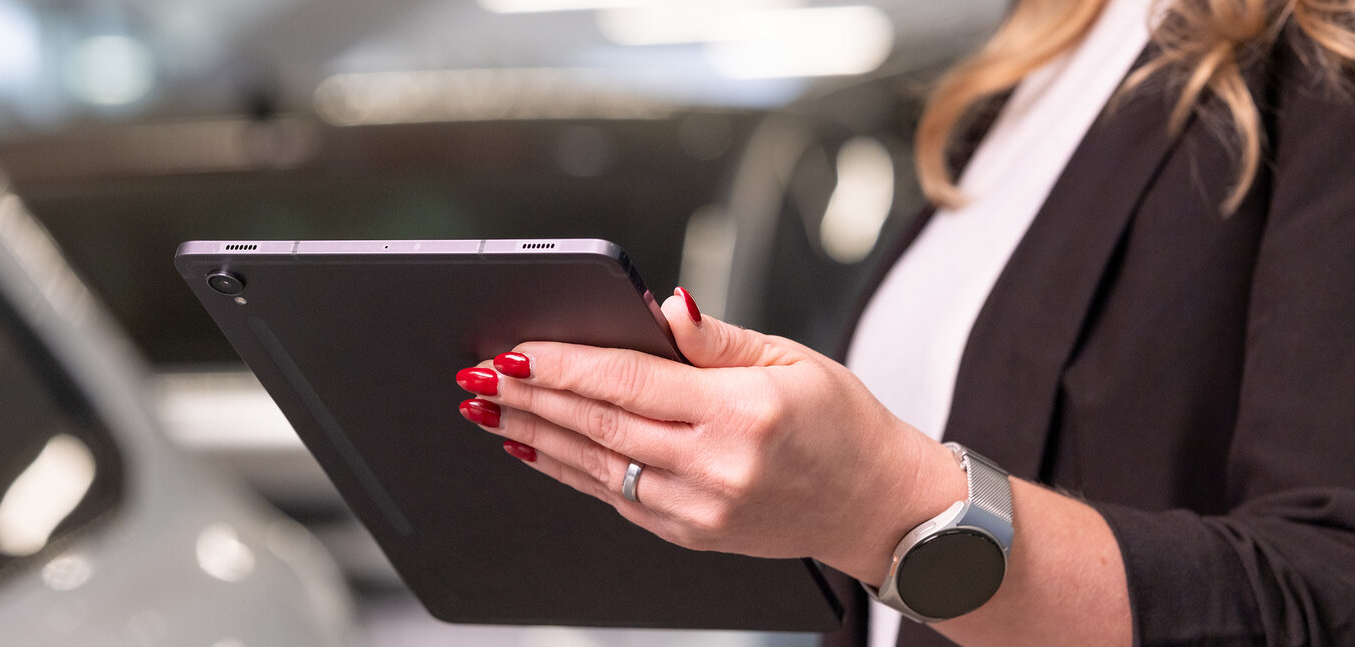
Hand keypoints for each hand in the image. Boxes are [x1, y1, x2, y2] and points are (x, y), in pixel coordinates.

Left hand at [454, 289, 963, 582]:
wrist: (878, 506)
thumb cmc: (841, 425)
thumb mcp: (792, 358)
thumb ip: (716, 338)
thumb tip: (663, 306)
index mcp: (741, 413)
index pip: (628, 381)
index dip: (562, 364)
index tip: (513, 349)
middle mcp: (714, 467)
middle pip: (598, 424)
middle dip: (530, 398)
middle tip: (476, 376)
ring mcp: (699, 509)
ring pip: (595, 465)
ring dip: (533, 436)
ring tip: (486, 411)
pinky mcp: (691, 533)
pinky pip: (614, 498)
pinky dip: (567, 471)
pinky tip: (535, 449)